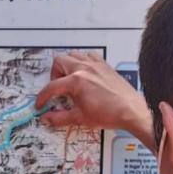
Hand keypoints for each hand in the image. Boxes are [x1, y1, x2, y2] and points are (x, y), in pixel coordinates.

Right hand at [35, 52, 154, 148]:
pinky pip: (89, 55)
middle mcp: (84, 68)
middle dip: (54, 75)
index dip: (42, 97)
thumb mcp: (80, 118)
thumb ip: (59, 117)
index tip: (41, 104)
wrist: (131, 110)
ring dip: (67, 66)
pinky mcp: (105, 65)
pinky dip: (83, 62)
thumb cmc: (110, 113)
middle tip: (57, 89)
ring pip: (73, 55)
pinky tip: (85, 74)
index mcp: (76, 81)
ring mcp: (95, 65)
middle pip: (59, 61)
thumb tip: (47, 118)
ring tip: (69, 80)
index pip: (51, 86)